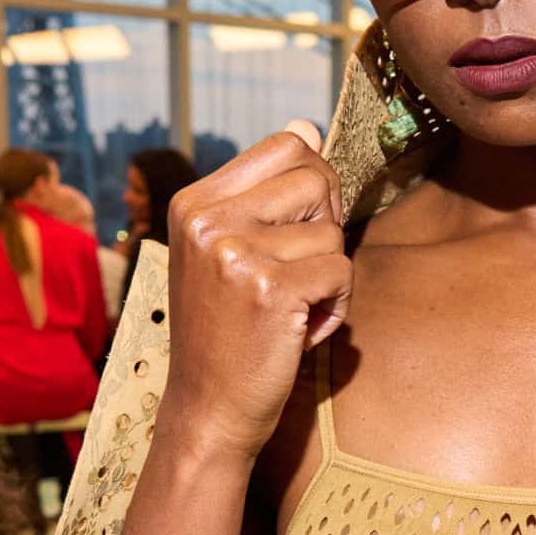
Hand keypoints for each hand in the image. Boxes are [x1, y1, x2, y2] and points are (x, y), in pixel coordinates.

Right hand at [162, 121, 351, 462]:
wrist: (208, 410)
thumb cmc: (228, 333)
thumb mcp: (232, 253)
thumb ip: (267, 194)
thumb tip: (306, 124)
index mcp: (194, 202)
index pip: (287, 145)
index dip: (315, 184)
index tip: (298, 230)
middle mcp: (207, 219)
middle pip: (316, 177)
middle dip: (326, 227)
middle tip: (296, 273)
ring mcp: (234, 252)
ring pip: (333, 232)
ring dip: (329, 277)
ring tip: (290, 311)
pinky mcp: (268, 288)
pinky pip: (341, 272)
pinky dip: (334, 308)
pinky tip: (298, 332)